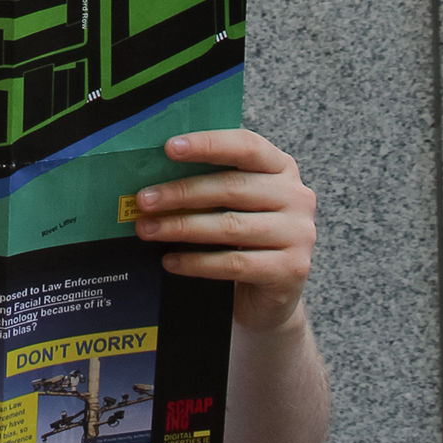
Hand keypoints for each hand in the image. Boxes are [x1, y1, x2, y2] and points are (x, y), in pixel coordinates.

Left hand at [138, 128, 318, 333]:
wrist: (270, 298)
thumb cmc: (246, 242)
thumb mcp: (237, 206)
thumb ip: (212, 185)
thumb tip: (157, 175)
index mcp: (282, 168)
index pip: (246, 146)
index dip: (209, 144)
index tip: (170, 147)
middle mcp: (297, 197)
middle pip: (233, 188)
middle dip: (182, 193)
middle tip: (144, 199)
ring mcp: (298, 234)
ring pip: (230, 226)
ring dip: (182, 227)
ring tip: (148, 229)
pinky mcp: (291, 269)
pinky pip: (234, 263)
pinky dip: (196, 262)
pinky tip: (171, 261)